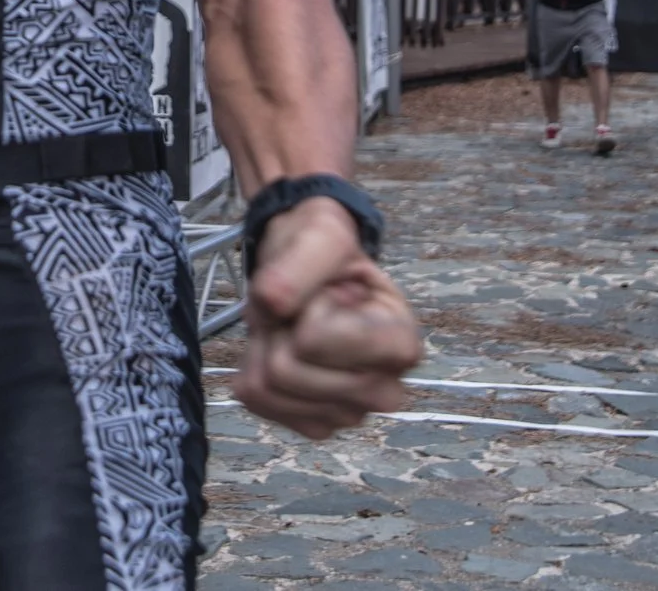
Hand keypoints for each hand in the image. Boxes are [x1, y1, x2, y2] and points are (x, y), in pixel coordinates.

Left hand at [236, 197, 422, 439]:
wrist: (311, 269)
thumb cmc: (326, 253)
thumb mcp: (322, 232)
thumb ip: (303, 259)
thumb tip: (274, 303)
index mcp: (400, 344)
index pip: (314, 340)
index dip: (306, 305)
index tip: (327, 291)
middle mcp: (383, 390)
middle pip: (286, 370)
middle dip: (280, 328)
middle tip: (303, 308)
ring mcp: (349, 414)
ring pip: (268, 388)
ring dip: (265, 343)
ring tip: (293, 324)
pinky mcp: (315, 425)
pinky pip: (257, 401)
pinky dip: (257, 365)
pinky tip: (285, 347)